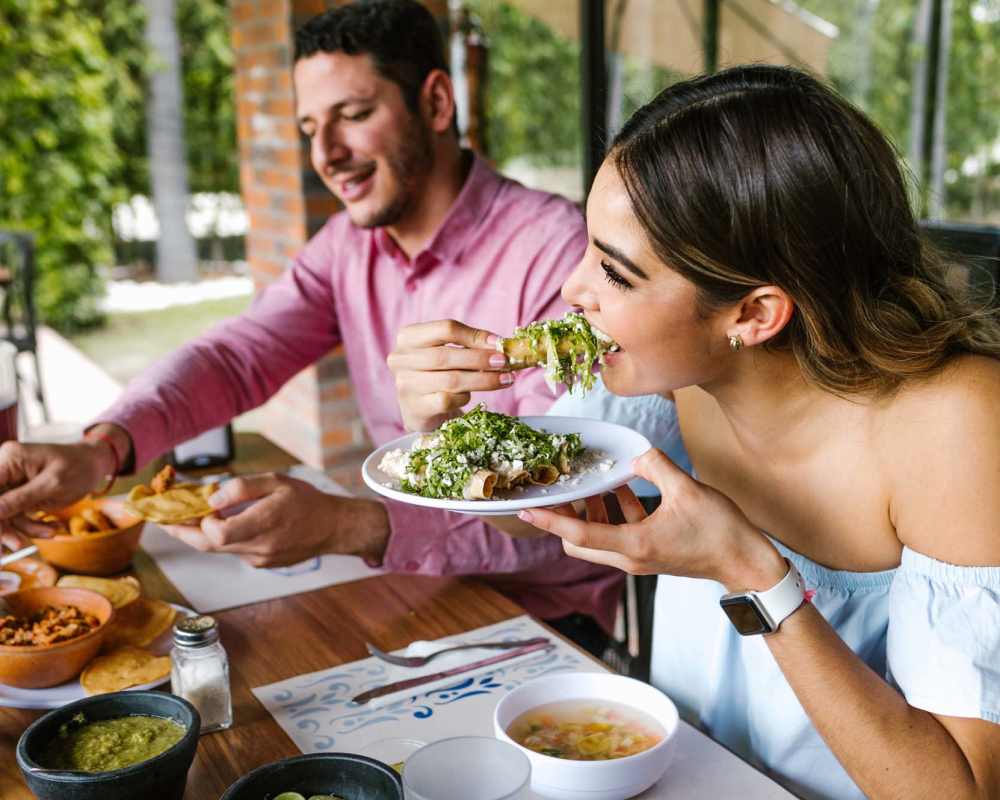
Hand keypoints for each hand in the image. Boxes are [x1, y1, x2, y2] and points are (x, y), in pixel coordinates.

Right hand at [0, 441, 110, 529]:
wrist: (94, 465)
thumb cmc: (79, 467)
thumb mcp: (53, 485)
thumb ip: (20, 499)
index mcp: (10, 459)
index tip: (2, 533)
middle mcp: (5, 469)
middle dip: (5, 527)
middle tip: (17, 546)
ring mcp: (11, 482)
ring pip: (4, 515)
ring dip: (26, 528)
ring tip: (52, 533)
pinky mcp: (18, 494)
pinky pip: (17, 516)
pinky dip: (33, 525)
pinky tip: (53, 528)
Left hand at [161, 473, 389, 567]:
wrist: (332, 528)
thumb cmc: (306, 500)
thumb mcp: (277, 482)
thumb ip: (242, 488)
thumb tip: (211, 499)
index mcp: (264, 523)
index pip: (216, 534)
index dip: (200, 521)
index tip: (197, 505)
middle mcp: (259, 547)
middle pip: (208, 546)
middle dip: (182, 532)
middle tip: (162, 519)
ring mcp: (259, 559)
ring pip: (219, 549)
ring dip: (202, 534)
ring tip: (187, 516)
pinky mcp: (261, 563)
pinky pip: (234, 551)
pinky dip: (223, 538)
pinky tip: (225, 523)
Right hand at [387, 319, 513, 431]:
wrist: (420, 409)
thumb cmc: (438, 374)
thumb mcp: (448, 352)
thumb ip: (469, 345)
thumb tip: (500, 344)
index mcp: (408, 337)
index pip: (445, 329)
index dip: (475, 336)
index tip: (499, 343)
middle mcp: (401, 359)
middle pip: (446, 355)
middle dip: (480, 359)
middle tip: (504, 362)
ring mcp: (405, 385)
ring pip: (450, 380)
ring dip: (483, 380)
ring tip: (505, 379)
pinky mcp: (415, 408)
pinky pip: (447, 400)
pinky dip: (464, 398)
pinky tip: (471, 396)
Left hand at [519, 448, 785, 590]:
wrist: (746, 562)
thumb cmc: (720, 531)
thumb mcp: (687, 489)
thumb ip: (656, 466)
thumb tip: (636, 456)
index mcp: (634, 545)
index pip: (578, 534)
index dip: (550, 519)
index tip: (526, 508)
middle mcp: (629, 556)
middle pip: (579, 542)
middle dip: (566, 515)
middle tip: (563, 487)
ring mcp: (638, 557)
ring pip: (597, 538)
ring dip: (591, 511)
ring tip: (594, 481)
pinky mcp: (649, 551)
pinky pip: (618, 532)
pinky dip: (614, 512)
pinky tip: (622, 486)